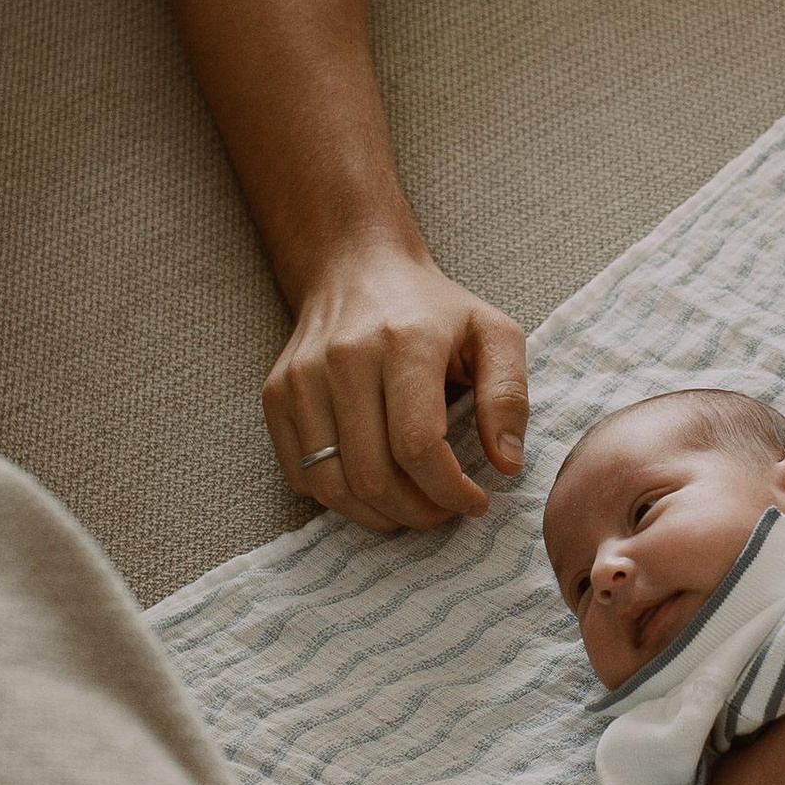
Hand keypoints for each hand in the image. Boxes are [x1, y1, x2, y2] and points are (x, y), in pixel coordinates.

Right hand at [264, 239, 527, 532]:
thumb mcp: (494, 334)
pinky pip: (300, 474)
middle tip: (444, 511)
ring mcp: (302, 378)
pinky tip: (372, 488)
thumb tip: (507, 466)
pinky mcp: (276, 394)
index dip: (449, 491)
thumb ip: (508, 396)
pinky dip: (338, 499)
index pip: (418, 446)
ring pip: (332, 485)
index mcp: (405, 341)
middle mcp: (345, 358)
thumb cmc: (434, 310)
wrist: (358, 269)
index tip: (475, 502)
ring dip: (378, 515)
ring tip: (411, 509)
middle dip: (418, 512)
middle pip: (373, 475)